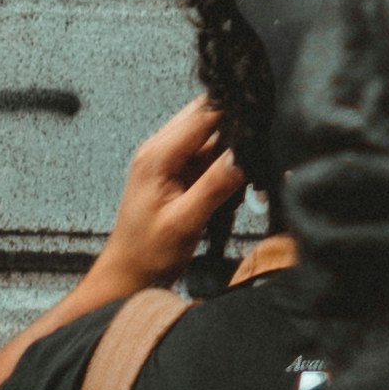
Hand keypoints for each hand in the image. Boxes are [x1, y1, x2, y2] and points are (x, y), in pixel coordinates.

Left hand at [86, 91, 241, 300]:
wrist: (128, 276)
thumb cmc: (148, 254)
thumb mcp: (184, 223)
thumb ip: (213, 187)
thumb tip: (242, 156)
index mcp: (157, 154)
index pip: (202, 115)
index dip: (232, 113)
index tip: (260, 121)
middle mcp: (159, 148)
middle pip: (206, 118)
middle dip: (233, 131)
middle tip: (255, 153)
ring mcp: (166, 159)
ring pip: (208, 136)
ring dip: (229, 150)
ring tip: (245, 174)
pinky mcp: (174, 171)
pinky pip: (204, 155)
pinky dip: (221, 165)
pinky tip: (232, 184)